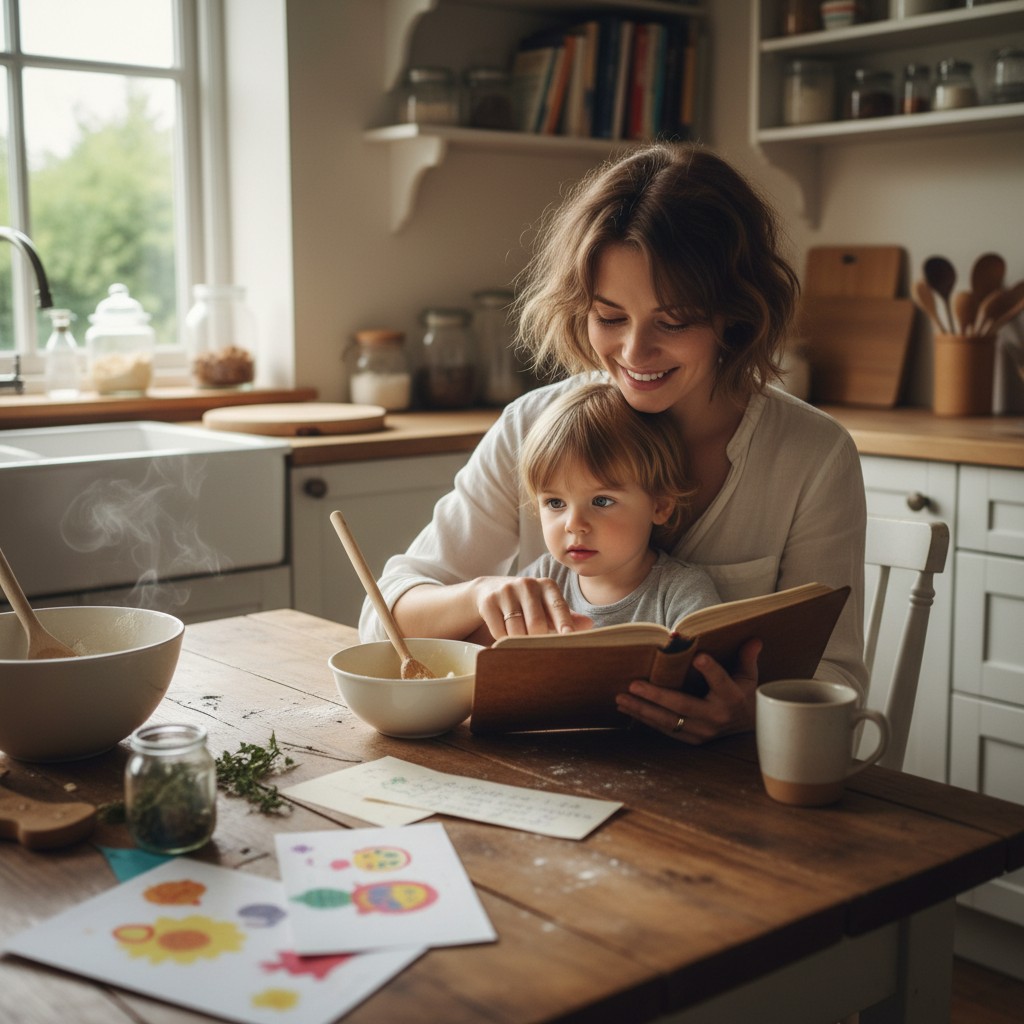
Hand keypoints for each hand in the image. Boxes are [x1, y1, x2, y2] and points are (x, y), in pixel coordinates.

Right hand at [472, 576, 591, 640]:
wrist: (490, 590)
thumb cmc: (527, 603)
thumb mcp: (547, 605)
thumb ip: (566, 616)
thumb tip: (589, 624)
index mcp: (547, 586)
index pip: (558, 607)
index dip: (564, 624)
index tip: (570, 638)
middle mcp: (528, 584)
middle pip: (537, 624)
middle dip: (538, 640)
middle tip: (539, 650)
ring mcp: (506, 591)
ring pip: (516, 630)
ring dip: (519, 642)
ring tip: (520, 641)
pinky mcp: (489, 601)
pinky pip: (499, 631)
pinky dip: (503, 639)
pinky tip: (504, 634)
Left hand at [614, 639, 761, 743]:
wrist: (748, 728)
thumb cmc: (743, 694)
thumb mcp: (749, 677)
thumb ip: (747, 658)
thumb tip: (754, 639)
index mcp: (732, 698)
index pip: (721, 682)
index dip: (711, 671)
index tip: (699, 657)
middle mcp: (716, 718)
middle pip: (683, 706)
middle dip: (657, 696)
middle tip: (634, 684)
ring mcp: (702, 732)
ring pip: (668, 721)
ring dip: (642, 710)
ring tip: (621, 698)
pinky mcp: (691, 740)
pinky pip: (664, 729)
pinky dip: (644, 719)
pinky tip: (626, 708)